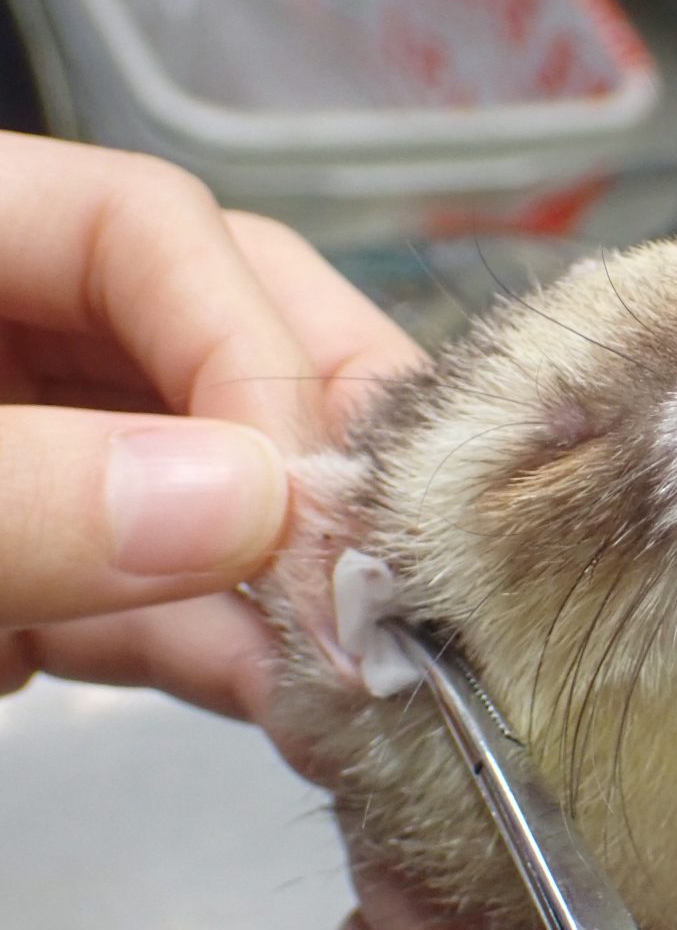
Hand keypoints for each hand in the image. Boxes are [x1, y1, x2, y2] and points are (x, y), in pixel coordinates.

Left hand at [0, 130, 420, 710]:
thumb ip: (27, 489)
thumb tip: (250, 507)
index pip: (155, 228)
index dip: (253, 348)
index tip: (303, 497)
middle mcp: (14, 335)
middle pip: (223, 340)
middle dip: (316, 458)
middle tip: (386, 563)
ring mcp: (38, 457)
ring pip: (209, 487)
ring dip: (289, 586)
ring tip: (364, 666)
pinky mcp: (38, 576)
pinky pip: (154, 593)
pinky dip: (224, 652)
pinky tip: (296, 700)